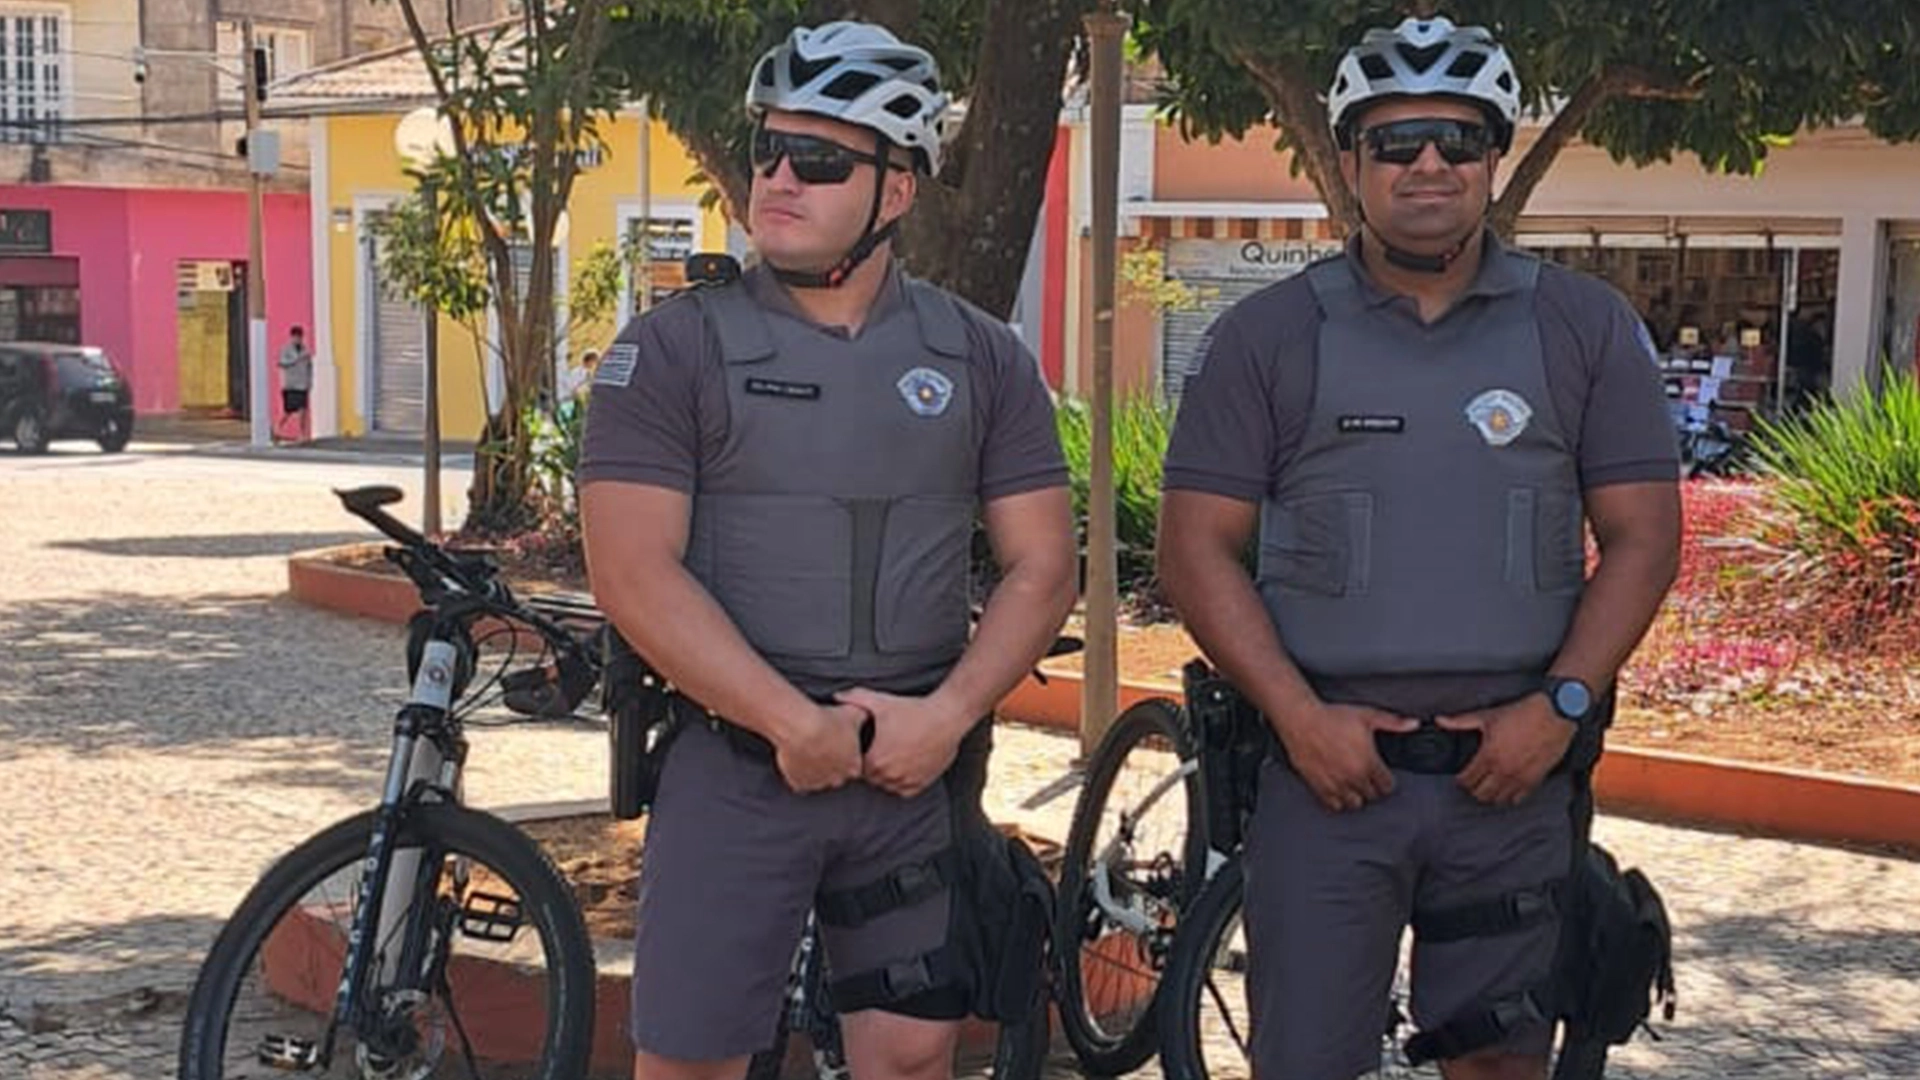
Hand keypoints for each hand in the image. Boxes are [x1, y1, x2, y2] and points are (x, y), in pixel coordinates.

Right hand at [773, 702, 867, 793]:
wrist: (800, 728)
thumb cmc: (826, 722)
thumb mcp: (852, 713)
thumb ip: (861, 718)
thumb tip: (864, 715)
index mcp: (853, 767)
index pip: (854, 767)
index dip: (846, 756)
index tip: (838, 746)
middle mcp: (837, 779)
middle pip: (836, 776)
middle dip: (831, 765)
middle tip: (822, 747)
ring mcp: (817, 783)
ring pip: (817, 780)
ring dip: (814, 769)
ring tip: (807, 751)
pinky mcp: (799, 784)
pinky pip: (799, 782)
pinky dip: (798, 773)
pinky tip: (796, 759)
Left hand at [835, 687, 966, 798]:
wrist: (946, 717)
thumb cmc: (913, 710)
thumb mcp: (881, 702)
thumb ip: (855, 699)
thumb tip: (837, 696)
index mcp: (875, 759)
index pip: (859, 767)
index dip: (862, 757)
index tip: (869, 746)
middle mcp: (890, 774)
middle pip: (873, 778)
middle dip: (874, 767)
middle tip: (881, 751)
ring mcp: (907, 780)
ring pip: (889, 786)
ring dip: (888, 776)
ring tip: (893, 758)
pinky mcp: (922, 782)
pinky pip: (906, 791)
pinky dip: (903, 782)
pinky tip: (905, 767)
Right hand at [1271, 702, 1420, 812]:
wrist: (1301, 719)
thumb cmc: (1333, 716)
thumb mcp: (1367, 715)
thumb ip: (1393, 722)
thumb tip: (1414, 724)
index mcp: (1368, 762)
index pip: (1387, 786)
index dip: (1387, 781)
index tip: (1383, 775)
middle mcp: (1353, 777)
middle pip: (1372, 796)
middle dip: (1372, 787)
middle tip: (1368, 778)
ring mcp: (1335, 783)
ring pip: (1355, 803)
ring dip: (1357, 796)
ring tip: (1354, 785)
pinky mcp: (1318, 785)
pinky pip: (1334, 805)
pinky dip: (1339, 800)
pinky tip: (1339, 790)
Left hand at [1436, 694, 1576, 805]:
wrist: (1554, 715)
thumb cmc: (1522, 713)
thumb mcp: (1487, 716)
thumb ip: (1461, 721)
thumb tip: (1440, 720)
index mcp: (1489, 756)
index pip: (1468, 780)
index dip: (1460, 781)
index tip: (1460, 778)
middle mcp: (1504, 770)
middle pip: (1481, 794)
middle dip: (1473, 789)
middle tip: (1472, 783)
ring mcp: (1520, 777)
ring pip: (1499, 799)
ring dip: (1491, 795)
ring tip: (1488, 787)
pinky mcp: (1536, 779)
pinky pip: (1519, 799)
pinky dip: (1510, 797)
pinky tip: (1507, 789)